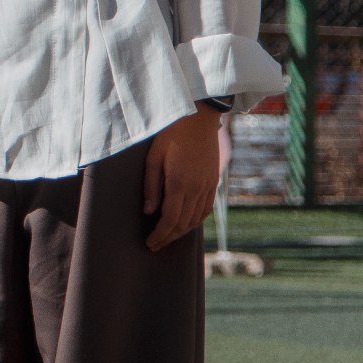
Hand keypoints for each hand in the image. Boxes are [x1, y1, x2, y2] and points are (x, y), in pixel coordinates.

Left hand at [143, 109, 221, 251]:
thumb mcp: (153, 157)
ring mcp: (208, 186)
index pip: (170, 219)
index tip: (150, 243)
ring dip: (181, 232)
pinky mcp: (214, 182)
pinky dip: (195, 221)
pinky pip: (206, 209)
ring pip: (196, 219)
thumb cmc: (171, 134)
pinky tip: (186, 224)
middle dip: (168, 238)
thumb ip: (151, 186)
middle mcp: (197, 188)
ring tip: (167, 237)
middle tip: (155, 245)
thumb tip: (149, 212)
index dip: (160, 235)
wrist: (199, 118)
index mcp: (180, 182)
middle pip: (183, 224)